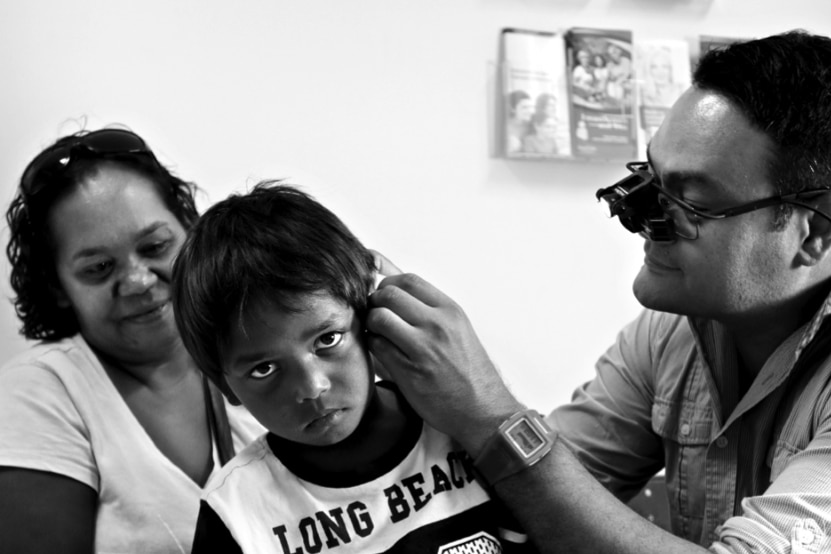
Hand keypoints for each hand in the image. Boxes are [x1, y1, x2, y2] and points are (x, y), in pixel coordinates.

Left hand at [366, 252, 522, 454]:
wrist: (482, 410)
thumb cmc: (468, 371)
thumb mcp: (457, 329)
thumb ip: (430, 309)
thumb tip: (396, 288)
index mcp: (450, 311)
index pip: (409, 280)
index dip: (389, 284)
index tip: (385, 295)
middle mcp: (437, 325)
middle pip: (389, 295)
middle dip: (375, 302)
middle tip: (376, 314)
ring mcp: (423, 347)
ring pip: (379, 318)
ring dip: (371, 323)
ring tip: (377, 333)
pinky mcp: (408, 371)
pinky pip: (377, 346)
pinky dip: (372, 345)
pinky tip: (381, 351)